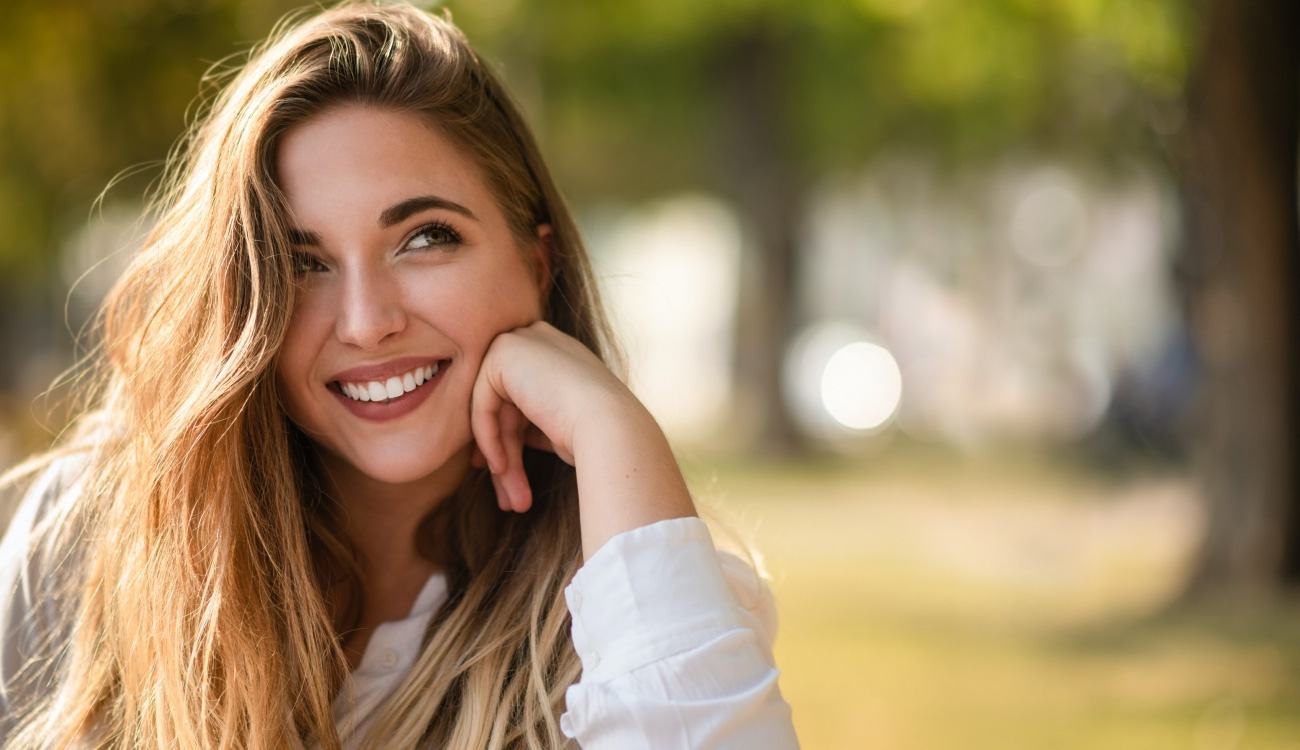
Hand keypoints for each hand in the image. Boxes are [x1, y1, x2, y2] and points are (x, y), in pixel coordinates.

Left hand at [467, 320, 632, 511]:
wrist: (612, 426)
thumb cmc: (598, 436)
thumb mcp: (560, 427)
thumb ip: (532, 423)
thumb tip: (498, 444)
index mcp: (559, 353)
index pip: (521, 397)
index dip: (511, 436)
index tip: (507, 473)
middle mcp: (540, 340)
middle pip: (505, 405)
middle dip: (505, 454)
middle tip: (509, 497)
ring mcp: (522, 341)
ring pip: (493, 410)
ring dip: (501, 458)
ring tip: (510, 501)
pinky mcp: (504, 352)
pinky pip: (482, 404)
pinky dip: (488, 438)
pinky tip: (500, 468)